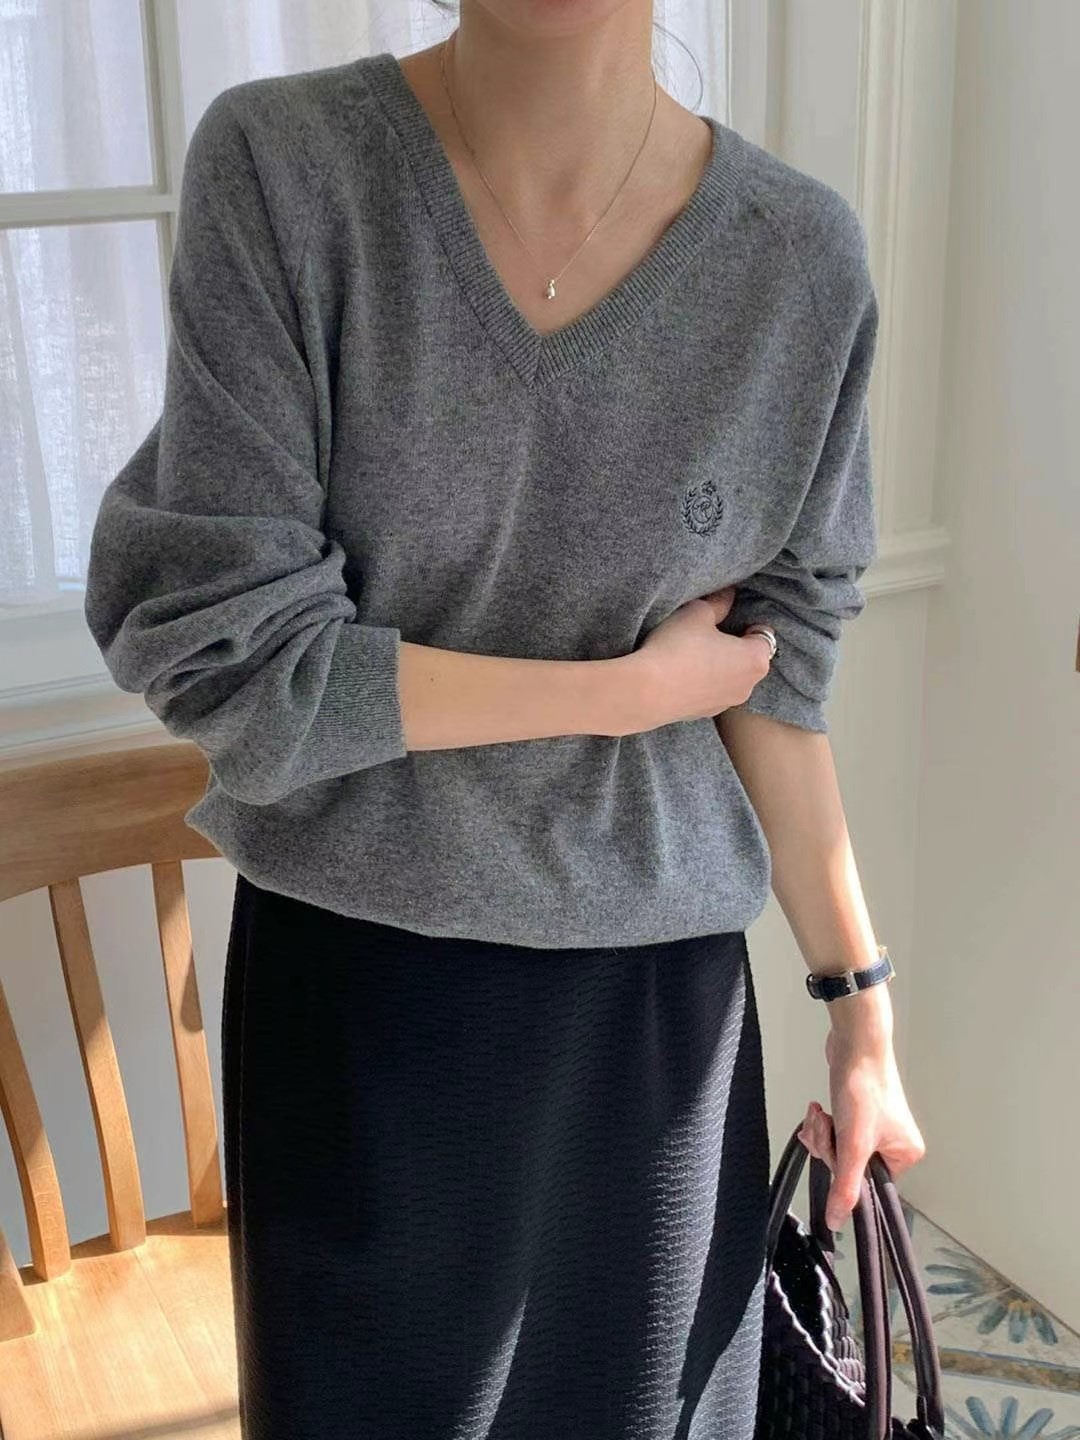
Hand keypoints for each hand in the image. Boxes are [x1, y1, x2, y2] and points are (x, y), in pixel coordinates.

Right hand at [628, 586, 773, 732]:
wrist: (645, 692)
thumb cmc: (676, 647)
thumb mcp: (697, 612)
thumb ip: (719, 602)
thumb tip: (728, 595)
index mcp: (755, 659)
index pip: (764, 634)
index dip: (746, 622)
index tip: (727, 618)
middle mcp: (748, 686)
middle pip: (748, 659)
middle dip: (733, 646)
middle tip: (707, 633)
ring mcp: (726, 704)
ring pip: (729, 678)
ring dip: (718, 666)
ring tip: (690, 654)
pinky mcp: (704, 715)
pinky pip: (711, 692)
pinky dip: (703, 682)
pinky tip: (680, 673)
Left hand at [798, 1007, 926, 1231]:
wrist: (854, 1043)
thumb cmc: (862, 1089)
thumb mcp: (853, 1145)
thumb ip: (845, 1188)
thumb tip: (838, 1223)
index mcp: (905, 1154)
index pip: (869, 1184)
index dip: (846, 1172)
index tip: (836, 1152)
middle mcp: (894, 1142)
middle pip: (850, 1165)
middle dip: (829, 1146)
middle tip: (827, 1125)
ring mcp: (874, 1126)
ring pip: (838, 1147)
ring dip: (823, 1132)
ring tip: (821, 1112)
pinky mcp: (856, 1112)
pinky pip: (834, 1131)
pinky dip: (823, 1122)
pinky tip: (818, 1109)